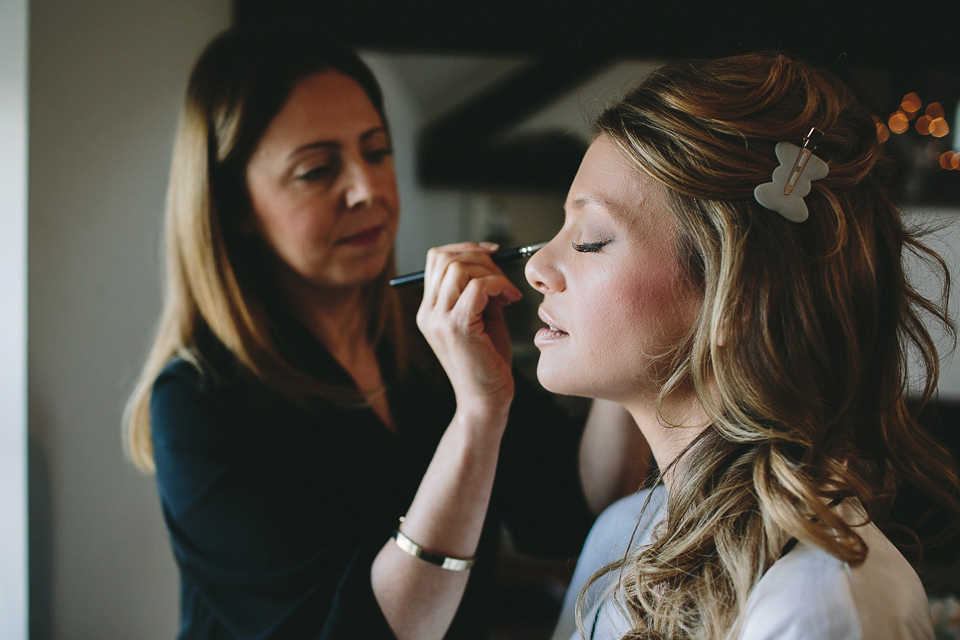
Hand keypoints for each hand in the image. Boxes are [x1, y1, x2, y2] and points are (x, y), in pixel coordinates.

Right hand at [416, 242, 522, 425]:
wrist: (485, 401)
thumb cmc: (488, 363)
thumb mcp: (481, 318)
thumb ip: (480, 290)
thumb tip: (491, 261)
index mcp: (429, 309)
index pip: (437, 258)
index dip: (466, 249)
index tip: (493, 255)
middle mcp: (428, 312)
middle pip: (446, 258)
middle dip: (481, 258)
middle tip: (503, 278)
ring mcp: (439, 320)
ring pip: (459, 268)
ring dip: (491, 272)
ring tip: (507, 293)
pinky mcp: (457, 327)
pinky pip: (477, 287)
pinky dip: (498, 285)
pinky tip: (510, 300)